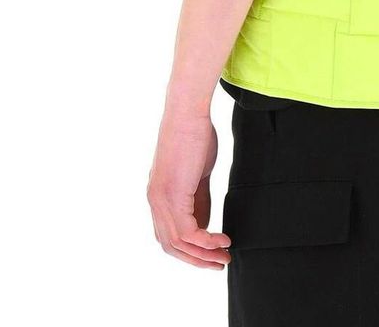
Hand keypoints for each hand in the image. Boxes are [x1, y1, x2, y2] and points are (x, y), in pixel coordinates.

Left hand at [148, 108, 230, 268]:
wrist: (188, 113)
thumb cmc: (195, 136)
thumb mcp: (197, 173)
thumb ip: (197, 198)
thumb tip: (204, 222)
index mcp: (158, 196)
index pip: (168, 236)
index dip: (189, 251)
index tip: (211, 254)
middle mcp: (154, 202)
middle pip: (170, 246)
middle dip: (196, 259)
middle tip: (219, 264)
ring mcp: (161, 200)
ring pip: (178, 243)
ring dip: (203, 255)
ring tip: (224, 257)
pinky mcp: (173, 195)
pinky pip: (188, 231)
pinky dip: (206, 241)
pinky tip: (223, 240)